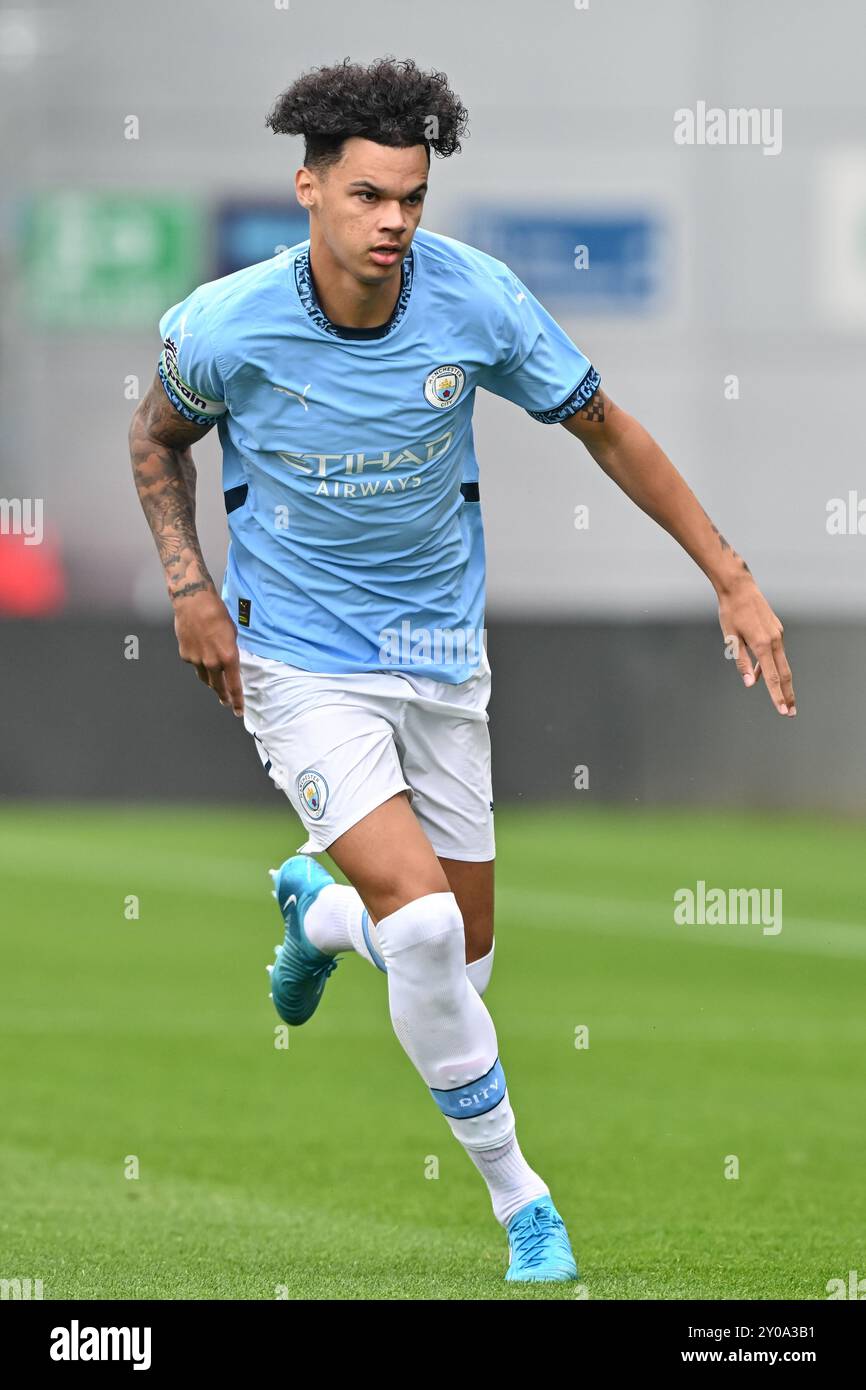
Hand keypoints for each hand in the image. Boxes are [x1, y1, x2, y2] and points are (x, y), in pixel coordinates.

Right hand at [173, 587, 243, 715]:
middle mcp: (212, 662)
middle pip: (218, 687)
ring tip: (215, 683)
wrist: (194, 602)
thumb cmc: (217, 614)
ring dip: (211, 681)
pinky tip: (199, 652)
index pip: (234, 686)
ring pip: (205, 678)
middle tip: (226, 703)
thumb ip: (231, 652)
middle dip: (223, 697)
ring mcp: (197, 660)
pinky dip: (198, 662)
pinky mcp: (185, 655)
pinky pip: (194, 664)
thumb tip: (229, 663)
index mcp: (229, 657)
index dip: (237, 701)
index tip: (239, 711)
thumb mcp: (232, 634)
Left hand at [718, 575, 794, 715]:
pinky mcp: (777, 630)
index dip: (777, 696)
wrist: (740, 587)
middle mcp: (774, 640)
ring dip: (780, 681)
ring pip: (781, 663)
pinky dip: (770, 664)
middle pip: (784, 674)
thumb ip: (742, 662)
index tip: (783, 711)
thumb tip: (749, 683)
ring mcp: (778, 634)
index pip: (772, 677)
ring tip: (778, 698)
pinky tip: (760, 671)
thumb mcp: (731, 639)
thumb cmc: (731, 612)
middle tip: (791, 713)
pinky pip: (775, 652)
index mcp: (762, 644)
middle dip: (787, 694)